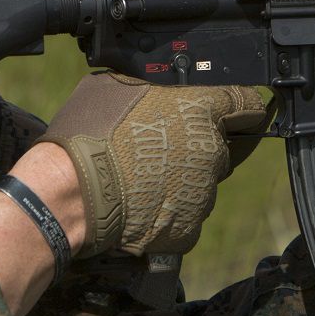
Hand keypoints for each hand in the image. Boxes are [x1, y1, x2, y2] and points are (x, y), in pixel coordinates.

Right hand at [39, 74, 271, 256]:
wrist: (68, 193)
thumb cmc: (87, 135)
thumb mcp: (116, 87)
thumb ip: (152, 89)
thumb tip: (155, 90)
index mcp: (199, 110)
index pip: (246, 102)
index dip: (243, 105)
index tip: (242, 111)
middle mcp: (210, 151)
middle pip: (218, 147)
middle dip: (195, 147)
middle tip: (157, 148)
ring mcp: (202, 194)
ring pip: (200, 183)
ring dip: (180, 180)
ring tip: (139, 178)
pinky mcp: (188, 228)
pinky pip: (185, 215)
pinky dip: (168, 211)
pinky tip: (140, 203)